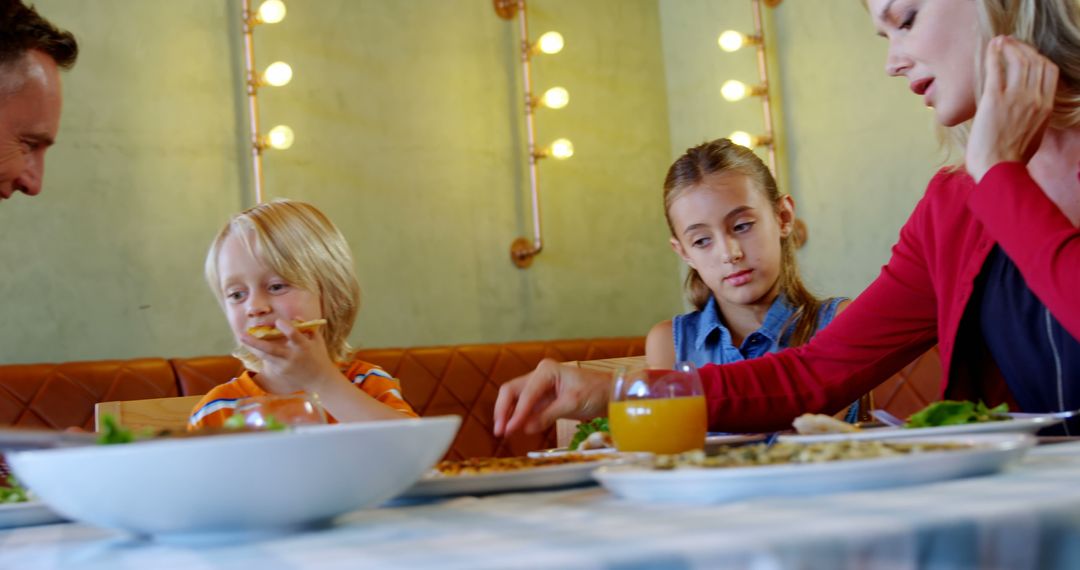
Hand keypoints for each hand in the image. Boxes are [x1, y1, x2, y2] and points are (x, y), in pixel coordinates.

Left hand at [241, 318, 341, 392]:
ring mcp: (285, 366)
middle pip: (271, 349)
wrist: (319, 380)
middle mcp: (292, 357)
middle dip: (256, 342)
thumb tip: (294, 317)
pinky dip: (262, 353)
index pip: (294, 336)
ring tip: (242, 338)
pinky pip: (268, 361)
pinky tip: (255, 347)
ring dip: (253, 348)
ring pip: (265, 356)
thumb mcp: (317, 340)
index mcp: (304, 346)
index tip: (278, 321)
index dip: (285, 328)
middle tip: (242, 334)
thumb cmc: (319, 356)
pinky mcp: (280, 373)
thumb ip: (306, 328)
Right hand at [492, 358, 610, 436]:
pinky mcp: (542, 399)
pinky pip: (525, 408)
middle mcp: (539, 376)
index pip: (526, 394)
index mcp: (546, 371)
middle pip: (512, 392)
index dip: (517, 413)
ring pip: (515, 399)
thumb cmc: (595, 392)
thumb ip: (548, 415)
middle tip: (500, 431)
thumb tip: (526, 428)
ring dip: (508, 415)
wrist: (610, 394)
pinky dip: (519, 418)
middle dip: (503, 411)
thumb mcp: (573, 404)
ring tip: (504, 432)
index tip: (510, 429)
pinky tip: (515, 429)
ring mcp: (539, 387)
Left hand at [966, 36, 1057, 181]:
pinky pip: (997, 69)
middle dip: (1023, 48)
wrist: (998, 170)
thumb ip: (1033, 117)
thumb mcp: (1034, 134)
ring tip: (999, 42)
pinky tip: (991, 48)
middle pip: (1035, 61)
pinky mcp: (995, 100)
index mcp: (1046, 107)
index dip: (1038, 57)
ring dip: (1009, 47)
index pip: (1049, 71)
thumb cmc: (1010, 158)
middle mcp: (1035, 99)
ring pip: (1018, 61)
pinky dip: (994, 55)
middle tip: (1010, 43)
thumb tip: (1027, 110)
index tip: (1026, 53)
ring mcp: (1016, 98)